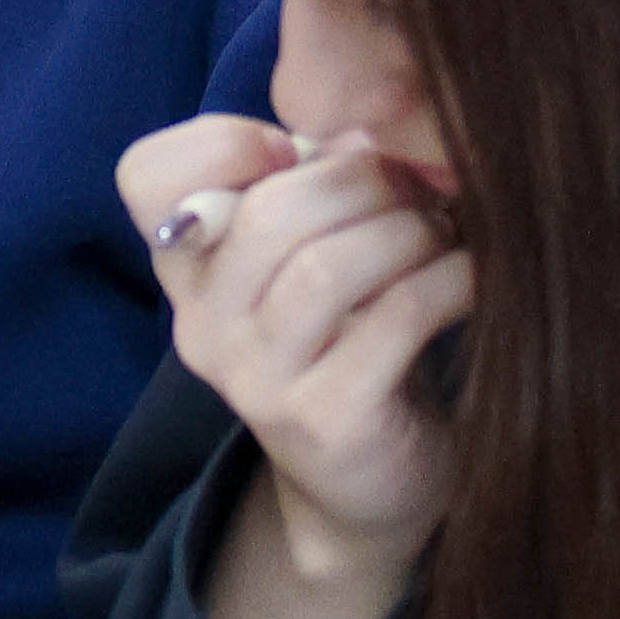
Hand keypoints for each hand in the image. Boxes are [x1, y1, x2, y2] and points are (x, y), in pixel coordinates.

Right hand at [119, 114, 470, 618]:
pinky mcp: (324, 421)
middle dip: (364, 181)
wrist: (370, 480)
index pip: (147, 180)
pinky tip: (472, 278)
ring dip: (410, 233)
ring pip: (327, 267)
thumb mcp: (318, 249)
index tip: (299, 151)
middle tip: (420, 191)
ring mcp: (255, 381)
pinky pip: (395, 320)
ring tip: (446, 238)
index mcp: (186, 271)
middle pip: (266, 212)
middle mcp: (202, 327)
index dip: (224, 142)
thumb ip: (319, 184)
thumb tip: (361, 138)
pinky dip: (450, 281)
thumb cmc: (352, 337)